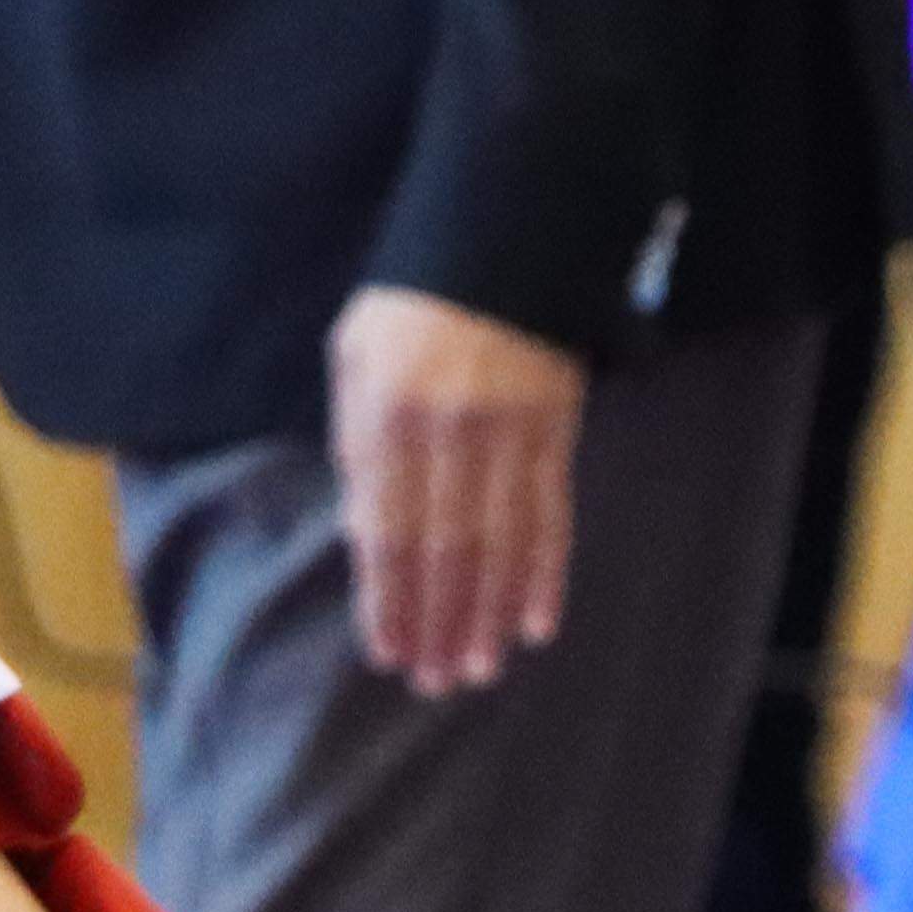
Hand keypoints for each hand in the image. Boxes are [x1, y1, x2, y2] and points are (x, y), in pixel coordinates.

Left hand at [327, 282, 586, 693]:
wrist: (504, 230)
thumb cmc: (411, 302)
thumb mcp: (355, 357)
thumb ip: (357, 444)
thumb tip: (364, 536)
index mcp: (392, 413)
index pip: (390, 529)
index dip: (390, 598)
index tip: (388, 652)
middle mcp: (454, 431)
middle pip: (447, 549)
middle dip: (440, 621)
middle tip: (437, 681)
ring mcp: (513, 431)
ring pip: (503, 542)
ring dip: (491, 613)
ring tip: (481, 667)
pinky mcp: (558, 427)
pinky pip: (553, 512)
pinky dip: (546, 571)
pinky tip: (537, 620)